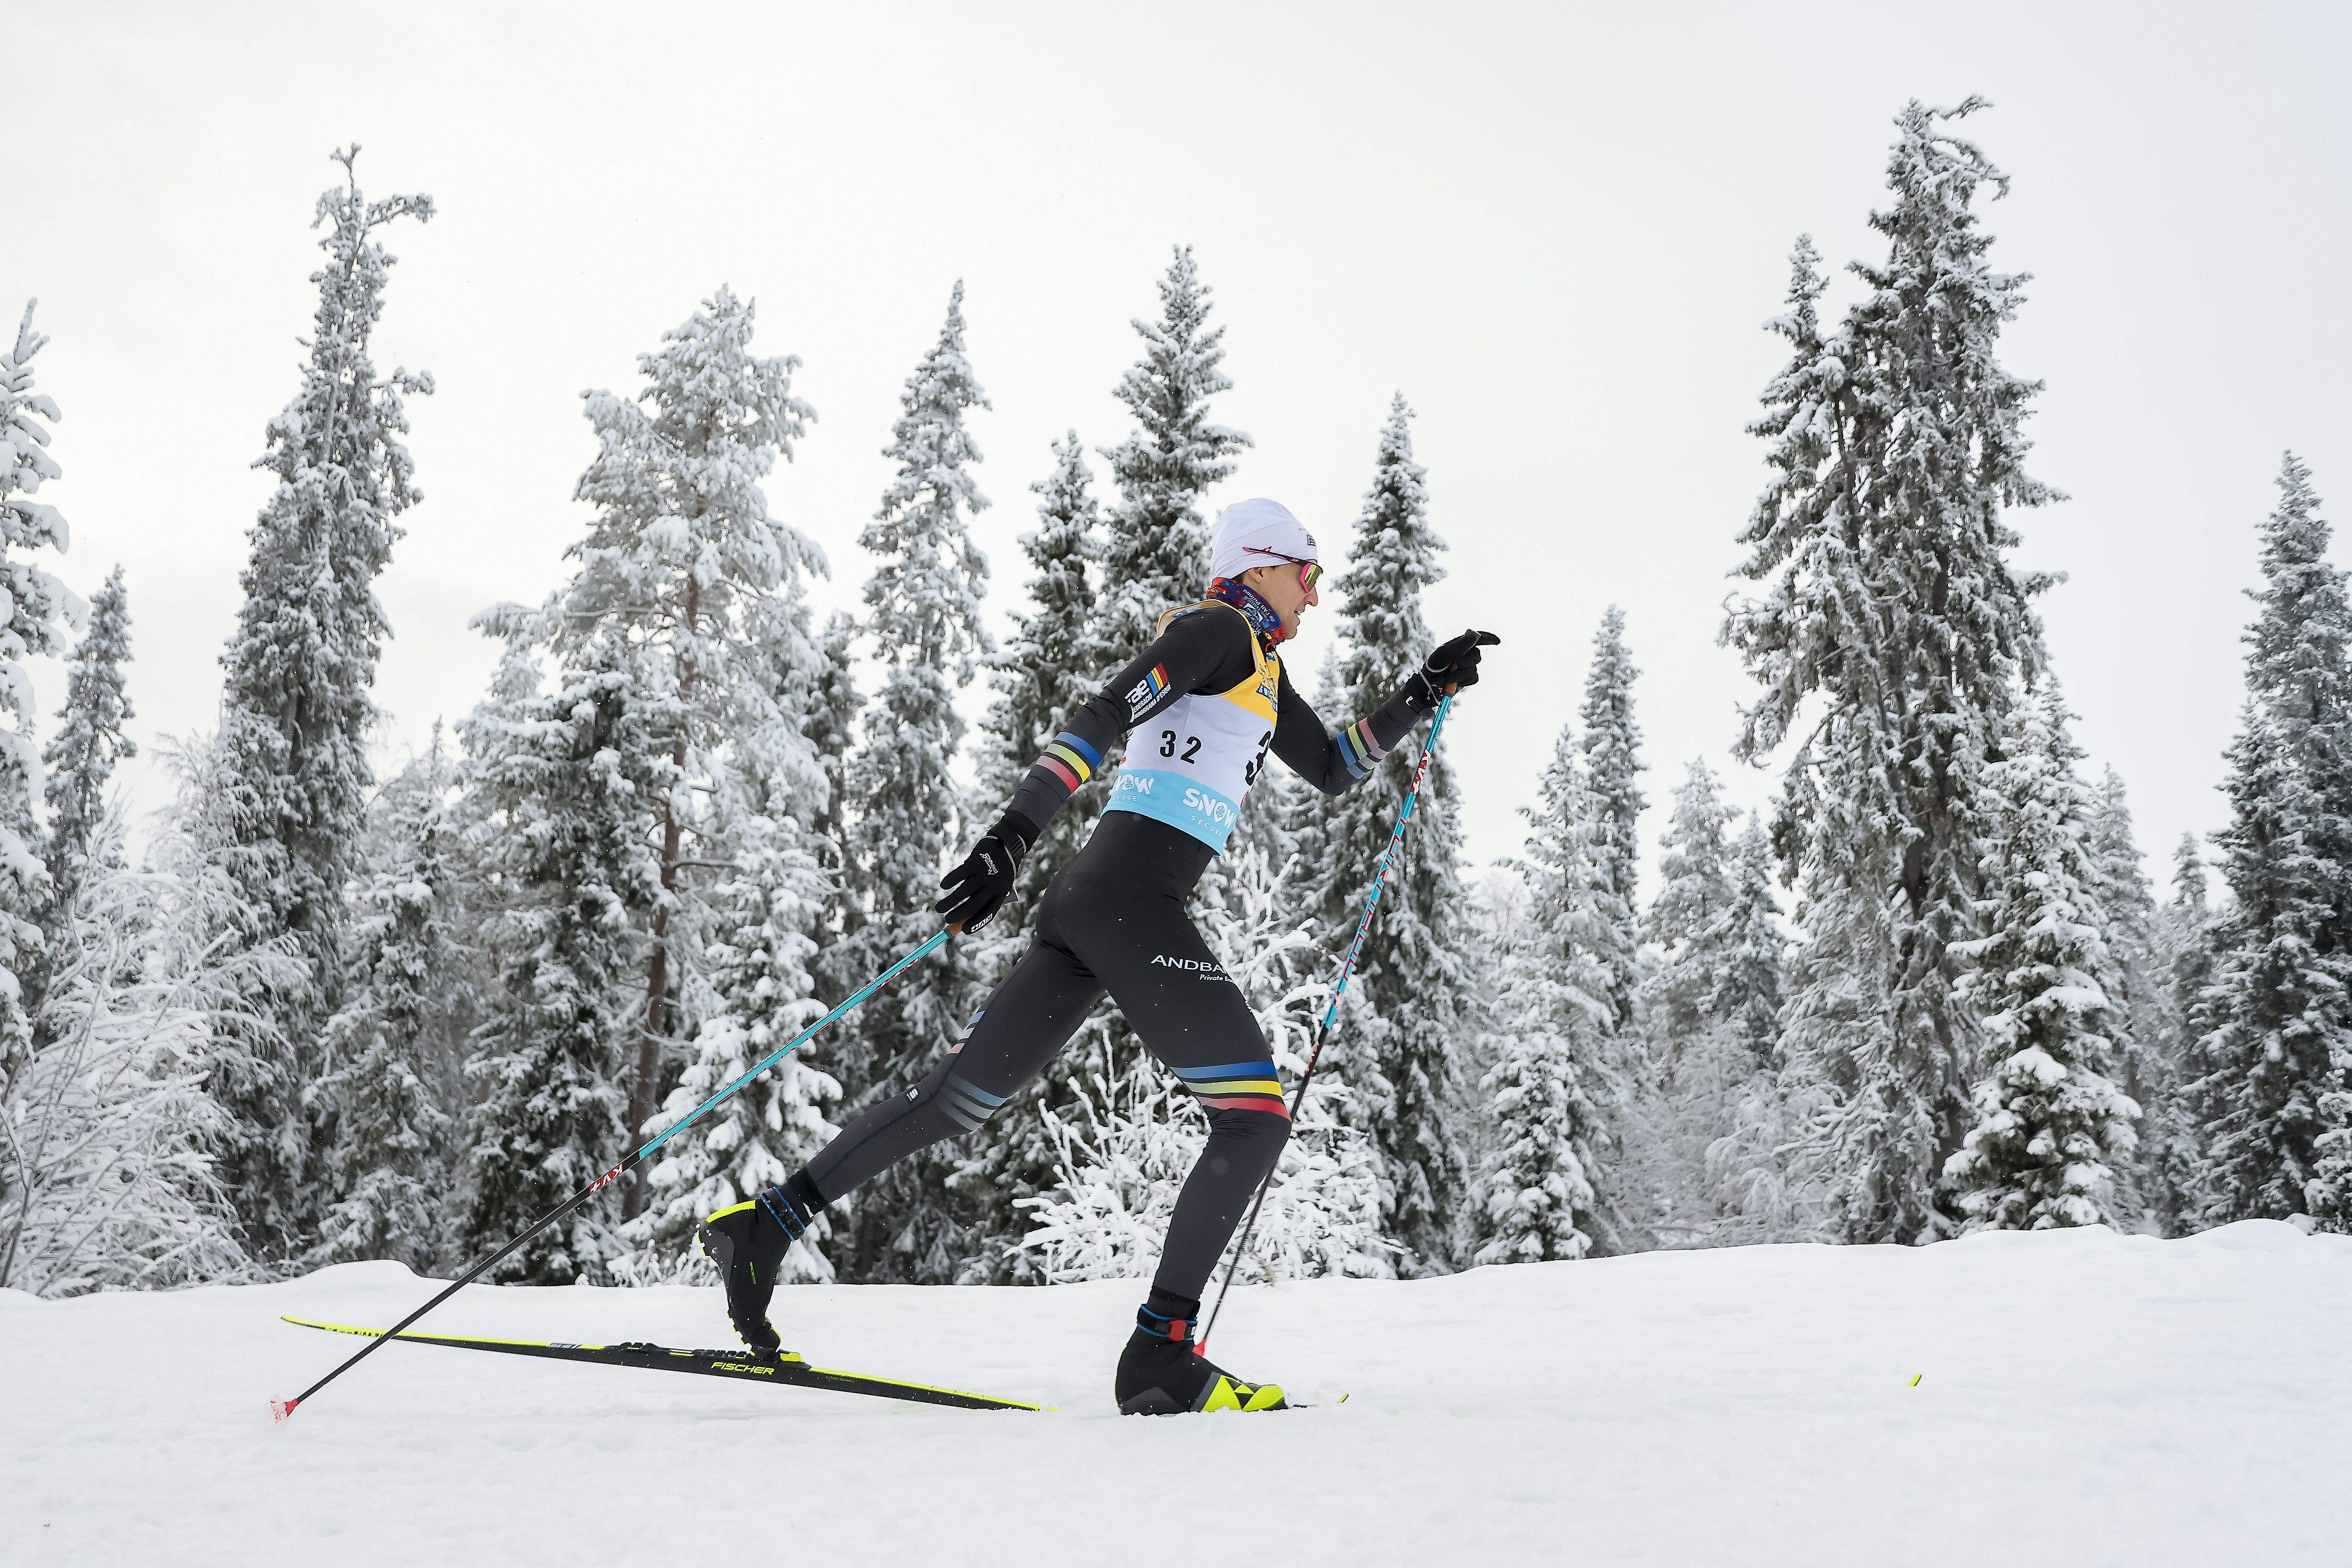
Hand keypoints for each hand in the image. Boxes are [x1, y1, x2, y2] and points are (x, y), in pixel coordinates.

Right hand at [934, 812, 1037, 932]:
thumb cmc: (999, 868)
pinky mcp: (975, 862)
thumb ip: (983, 897)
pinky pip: (960, 874)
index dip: (976, 923)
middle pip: (973, 905)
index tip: (963, 930)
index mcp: (1001, 893)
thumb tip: (963, 915)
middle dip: (958, 915)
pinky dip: (950, 881)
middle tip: (946, 919)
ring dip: (949, 902)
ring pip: (963, 892)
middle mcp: (993, 885)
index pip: (988, 912)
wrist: (1006, 843)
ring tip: (938, 909)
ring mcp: (984, 873)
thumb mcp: (998, 884)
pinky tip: (943, 886)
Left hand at [1403, 628, 1500, 711]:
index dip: (1488, 638)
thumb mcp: (1446, 652)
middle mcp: (1465, 654)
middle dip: (1466, 661)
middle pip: (1477, 655)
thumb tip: (1476, 635)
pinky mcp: (1467, 679)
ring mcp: (1467, 667)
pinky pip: (1474, 678)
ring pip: (1474, 668)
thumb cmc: (1435, 665)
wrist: (1429, 684)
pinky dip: (1463, 680)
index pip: (1478, 638)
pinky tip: (1454, 682)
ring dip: (1461, 673)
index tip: (1497, 641)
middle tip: (1454, 663)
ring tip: (1449, 676)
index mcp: (1460, 644)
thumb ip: (1462, 644)